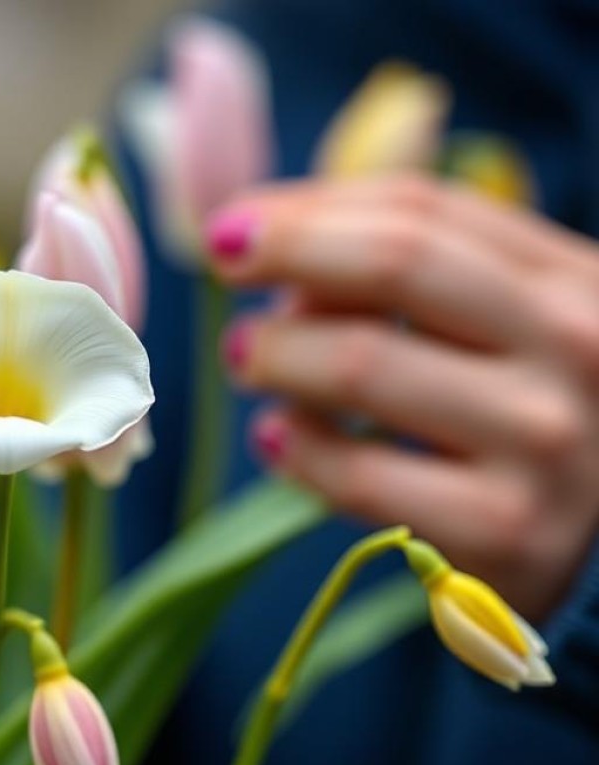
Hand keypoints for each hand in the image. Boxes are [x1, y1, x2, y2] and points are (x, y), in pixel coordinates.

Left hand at [207, 175, 598, 618]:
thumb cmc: (535, 424)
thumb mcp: (516, 328)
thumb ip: (428, 270)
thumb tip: (281, 229)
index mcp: (575, 280)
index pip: (426, 212)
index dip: (310, 210)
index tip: (234, 223)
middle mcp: (576, 348)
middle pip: (396, 265)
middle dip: (288, 253)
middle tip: (225, 267)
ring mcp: (546, 442)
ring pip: (360, 365)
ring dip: (276, 353)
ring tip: (248, 359)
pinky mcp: (506, 531)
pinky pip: (357, 473)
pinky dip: (295, 447)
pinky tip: (274, 437)